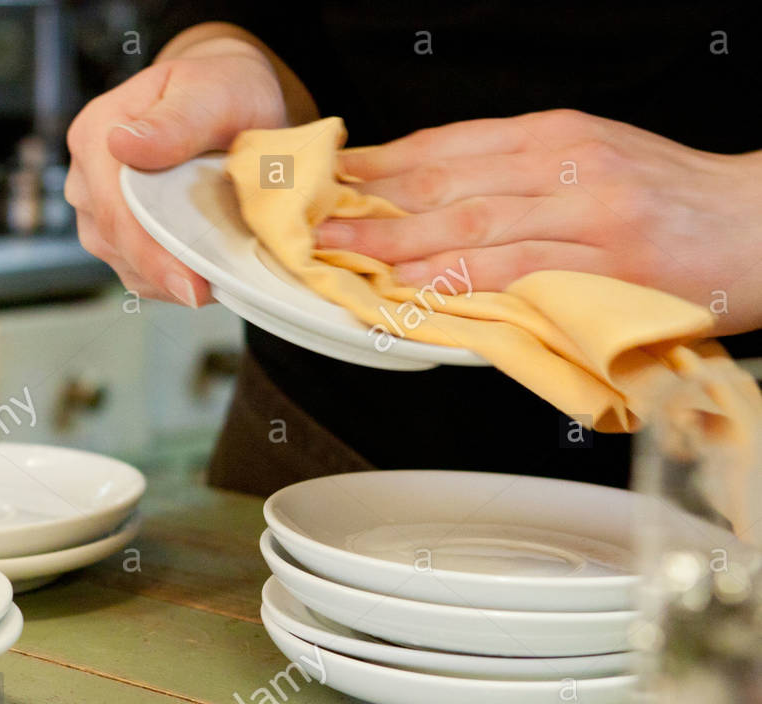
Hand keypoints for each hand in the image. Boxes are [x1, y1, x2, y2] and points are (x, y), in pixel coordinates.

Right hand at [65, 36, 289, 306]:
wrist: (222, 102)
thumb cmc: (220, 91)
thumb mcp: (212, 93)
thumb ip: (176, 120)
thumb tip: (124, 144)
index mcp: (97, 133)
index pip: (115, 209)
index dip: (152, 254)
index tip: (191, 287)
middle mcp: (86, 174)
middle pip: (114, 242)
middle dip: (164, 273)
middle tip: (212, 291)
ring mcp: (96, 208)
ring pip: (122, 262)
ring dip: (165, 278)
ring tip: (212, 276)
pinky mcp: (114, 231)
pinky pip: (133, 270)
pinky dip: (166, 279)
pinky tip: (197, 272)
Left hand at [315, 110, 761, 334]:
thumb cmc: (674, 203)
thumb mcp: (591, 165)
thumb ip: (516, 181)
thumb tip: (433, 202)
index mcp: (553, 136)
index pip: (445, 145)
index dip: (377, 166)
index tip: (325, 182)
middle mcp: (563, 161)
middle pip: (443, 181)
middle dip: (368, 205)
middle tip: (309, 222)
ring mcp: (586, 208)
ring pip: (468, 224)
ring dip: (393, 242)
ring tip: (339, 255)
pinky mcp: (606, 259)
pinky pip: (514, 270)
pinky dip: (456, 280)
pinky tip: (411, 288)